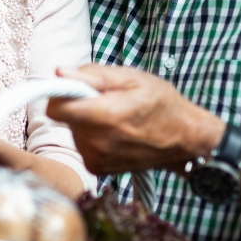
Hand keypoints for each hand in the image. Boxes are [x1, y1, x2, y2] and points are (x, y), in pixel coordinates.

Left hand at [45, 65, 224, 174]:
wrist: (184, 139)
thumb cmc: (161, 104)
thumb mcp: (131, 78)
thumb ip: (92, 76)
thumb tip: (60, 72)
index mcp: (105, 116)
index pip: (56, 108)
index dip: (59, 94)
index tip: (71, 88)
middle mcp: (97, 142)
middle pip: (64, 118)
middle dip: (79, 105)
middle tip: (106, 101)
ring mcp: (97, 158)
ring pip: (72, 130)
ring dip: (87, 122)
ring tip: (115, 117)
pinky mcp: (98, 169)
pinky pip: (82, 144)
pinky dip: (93, 137)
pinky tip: (115, 133)